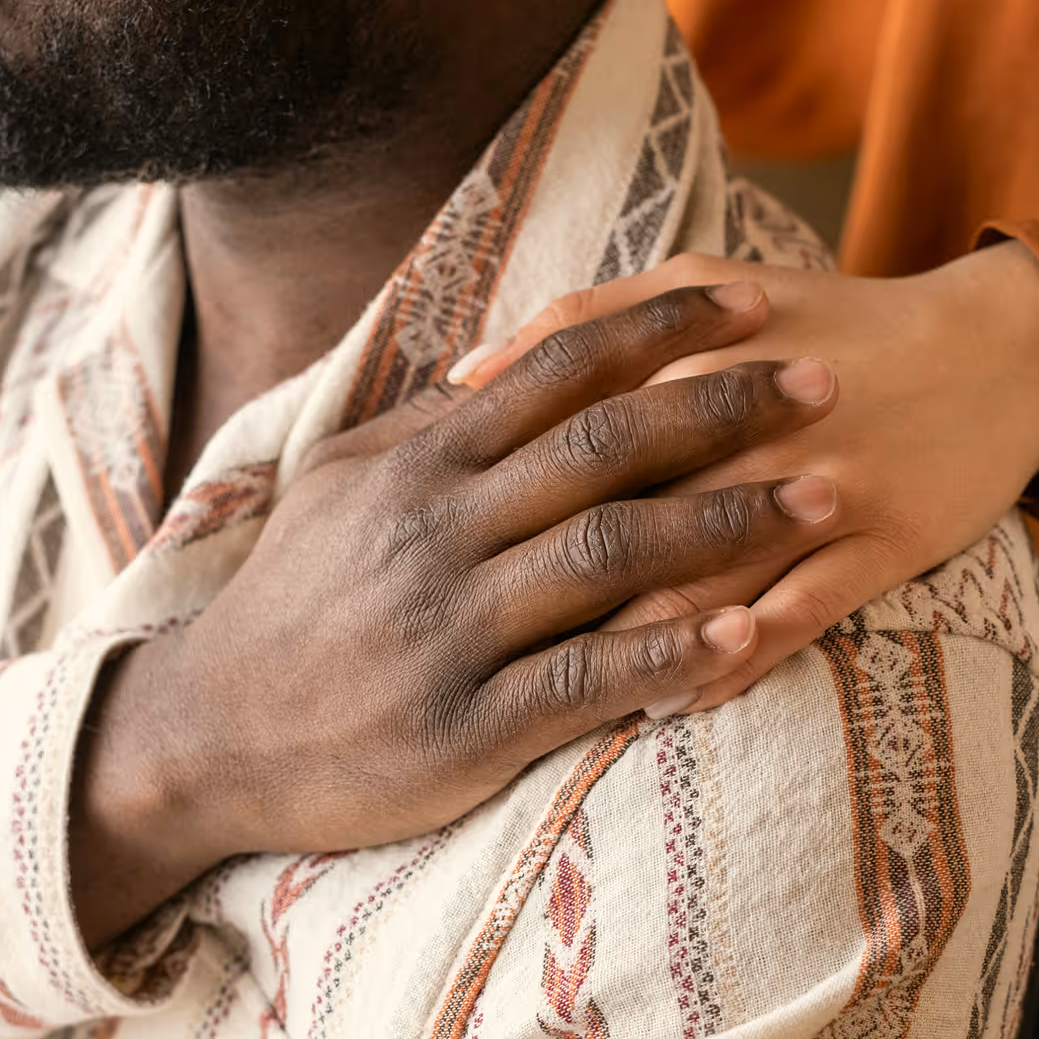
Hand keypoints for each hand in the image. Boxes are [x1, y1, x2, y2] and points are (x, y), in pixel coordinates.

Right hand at [71, 286, 841, 943]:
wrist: (208, 733)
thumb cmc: (291, 603)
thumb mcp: (338, 490)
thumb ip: (427, 430)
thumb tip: (507, 366)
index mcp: (419, 465)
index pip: (560, 368)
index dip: (665, 329)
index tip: (755, 304)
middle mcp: (440, 531)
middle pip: (606, 446)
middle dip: (728, 408)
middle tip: (829, 384)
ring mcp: (453, 628)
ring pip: (612, 553)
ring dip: (730, 521)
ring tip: (828, 498)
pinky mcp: (464, 725)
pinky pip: (585, 681)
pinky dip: (671, 655)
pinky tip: (746, 637)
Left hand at [461, 242, 1038, 711]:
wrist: (999, 353)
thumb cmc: (824, 322)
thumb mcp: (707, 288)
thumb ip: (583, 321)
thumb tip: (461, 374)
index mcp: (693, 356)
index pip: (569, 430)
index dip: (493, 497)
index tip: (428, 554)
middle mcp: (753, 424)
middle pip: (626, 511)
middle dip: (542, 583)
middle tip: (466, 648)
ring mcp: (824, 487)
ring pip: (703, 576)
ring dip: (626, 642)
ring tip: (549, 693)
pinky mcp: (883, 544)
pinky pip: (798, 617)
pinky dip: (730, 661)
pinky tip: (671, 701)